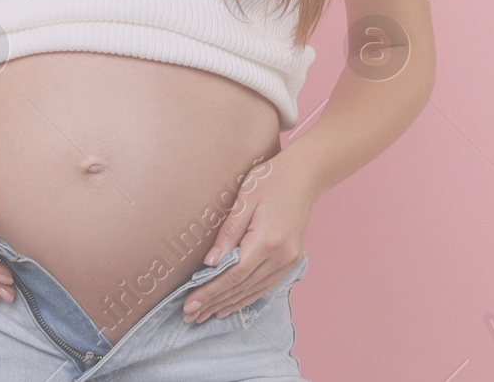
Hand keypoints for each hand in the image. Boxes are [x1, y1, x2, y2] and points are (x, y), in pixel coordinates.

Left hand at [183, 156, 314, 323]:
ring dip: (229, 305)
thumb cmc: (269, 180)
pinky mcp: (291, 260)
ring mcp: (289, 260)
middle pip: (242, 288)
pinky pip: (266, 285)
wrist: (304, 176)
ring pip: (254, 291)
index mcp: (268, 241)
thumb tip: (210, 264)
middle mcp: (281, 257)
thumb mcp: (243, 200)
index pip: (233, 276)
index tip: (190, 304)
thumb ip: (227, 234)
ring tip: (205, 316)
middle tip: (189, 316)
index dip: (210, 292)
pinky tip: (231, 306)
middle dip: (214, 303)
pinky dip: (247, 298)